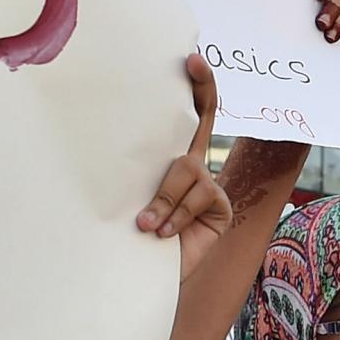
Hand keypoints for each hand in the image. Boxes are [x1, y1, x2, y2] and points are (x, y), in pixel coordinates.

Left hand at [139, 54, 232, 280]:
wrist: (142, 280)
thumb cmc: (129, 240)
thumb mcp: (132, 203)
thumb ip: (138, 179)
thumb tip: (120, 146)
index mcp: (169, 162)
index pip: (185, 121)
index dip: (195, 89)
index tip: (190, 59)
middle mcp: (193, 169)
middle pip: (204, 120)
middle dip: (203, 88)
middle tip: (193, 60)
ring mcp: (209, 188)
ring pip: (188, 170)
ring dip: (163, 198)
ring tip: (145, 225)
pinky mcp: (219, 208)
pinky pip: (198, 197)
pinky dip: (175, 216)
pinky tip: (162, 235)